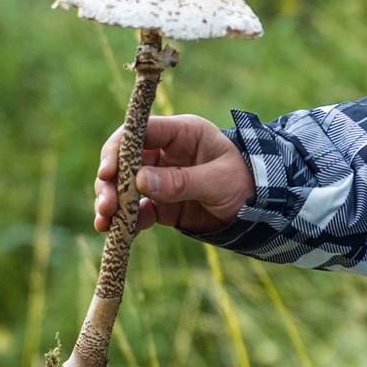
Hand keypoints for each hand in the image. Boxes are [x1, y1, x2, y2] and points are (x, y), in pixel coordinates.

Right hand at [95, 114, 253, 235]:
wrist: (261, 211)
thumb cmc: (245, 182)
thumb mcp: (217, 181)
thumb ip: (181, 181)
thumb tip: (141, 182)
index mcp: (181, 133)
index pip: (140, 132)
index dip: (118, 149)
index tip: (108, 172)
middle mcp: (164, 152)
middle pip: (124, 160)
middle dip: (110, 181)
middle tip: (106, 204)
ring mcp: (159, 178)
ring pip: (124, 186)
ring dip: (111, 203)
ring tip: (104, 222)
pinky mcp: (160, 204)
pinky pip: (136, 210)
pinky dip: (124, 222)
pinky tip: (117, 234)